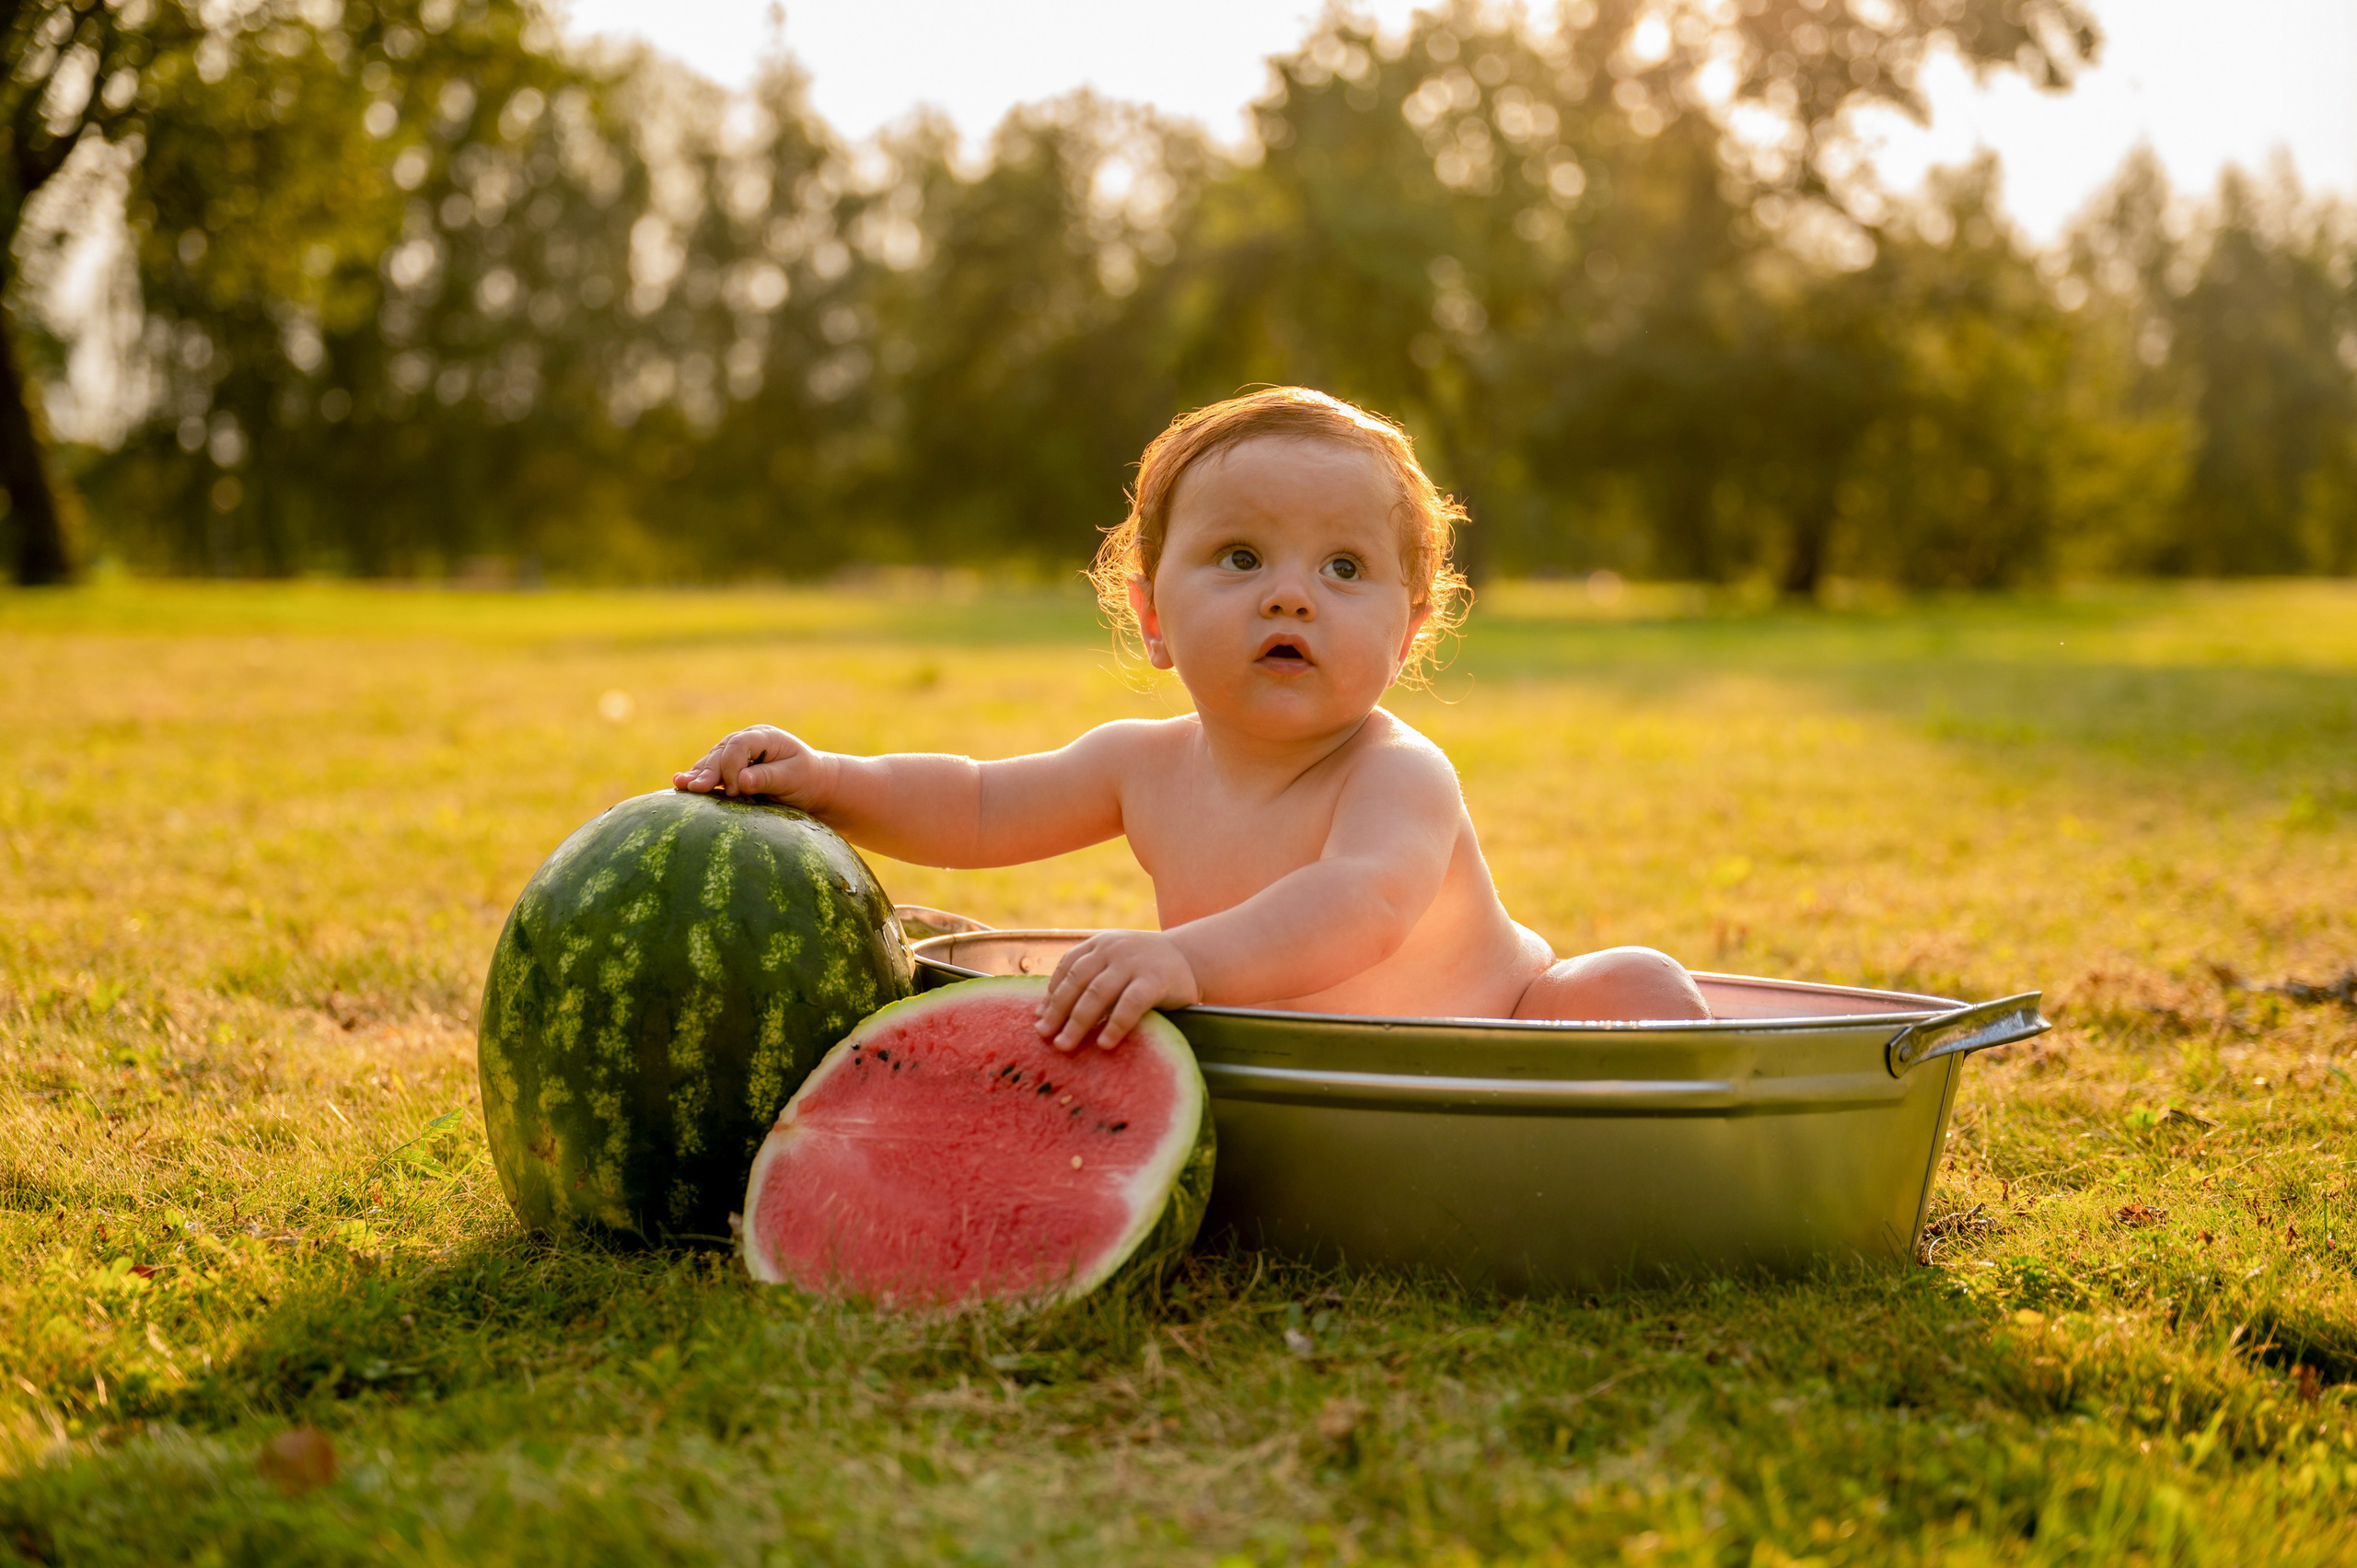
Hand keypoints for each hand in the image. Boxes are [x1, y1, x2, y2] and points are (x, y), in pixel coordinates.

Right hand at [672, 725, 834, 806]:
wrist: (810, 785)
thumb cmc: (806, 779)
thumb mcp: (793, 777)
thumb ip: (768, 777)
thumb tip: (741, 781)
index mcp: (763, 736)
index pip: (739, 745)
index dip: (731, 766)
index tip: (734, 789)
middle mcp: (745, 741)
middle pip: (720, 753)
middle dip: (708, 772)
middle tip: (697, 789)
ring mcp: (734, 754)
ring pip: (711, 762)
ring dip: (697, 775)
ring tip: (682, 786)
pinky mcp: (728, 768)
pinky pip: (710, 772)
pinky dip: (698, 779)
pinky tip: (681, 785)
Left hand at [1035, 930, 1199, 1049]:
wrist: (1191, 956)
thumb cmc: (1146, 968)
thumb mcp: (1115, 965)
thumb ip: (1087, 982)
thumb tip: (1044, 1014)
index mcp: (1099, 944)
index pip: (1067, 967)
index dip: (1051, 994)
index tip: (1039, 1019)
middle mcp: (1112, 948)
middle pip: (1077, 981)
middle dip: (1058, 1010)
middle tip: (1044, 1035)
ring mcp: (1134, 962)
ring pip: (1097, 993)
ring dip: (1078, 1022)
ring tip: (1065, 1045)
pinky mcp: (1155, 980)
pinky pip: (1130, 1005)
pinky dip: (1115, 1025)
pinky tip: (1104, 1043)